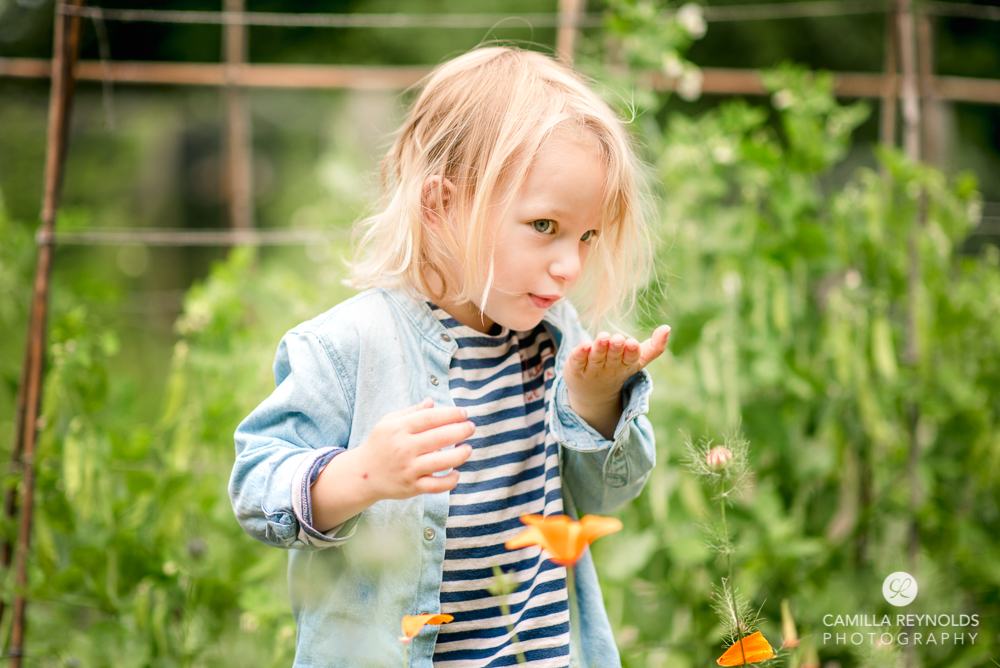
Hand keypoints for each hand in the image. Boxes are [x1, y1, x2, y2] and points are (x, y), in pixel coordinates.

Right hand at [311, 398, 473, 530]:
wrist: (363, 474)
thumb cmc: (380, 444)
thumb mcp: (389, 423)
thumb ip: (411, 412)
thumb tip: (432, 402)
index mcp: (398, 429)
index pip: (430, 418)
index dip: (450, 414)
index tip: (463, 413)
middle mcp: (403, 448)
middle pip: (439, 438)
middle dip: (460, 431)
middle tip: (471, 427)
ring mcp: (408, 469)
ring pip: (441, 462)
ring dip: (460, 455)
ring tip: (468, 449)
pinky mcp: (411, 487)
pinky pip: (436, 486)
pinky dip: (450, 481)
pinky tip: (456, 473)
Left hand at [562, 325, 669, 438]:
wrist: (592, 393)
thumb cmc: (618, 369)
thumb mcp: (638, 360)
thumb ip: (654, 347)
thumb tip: (667, 328)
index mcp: (626, 364)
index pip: (631, 358)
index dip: (631, 352)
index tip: (633, 343)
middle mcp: (609, 367)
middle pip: (613, 357)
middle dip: (616, 348)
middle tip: (617, 339)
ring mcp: (592, 368)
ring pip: (596, 358)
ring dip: (599, 348)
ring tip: (602, 337)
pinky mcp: (575, 368)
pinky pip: (577, 360)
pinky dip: (580, 353)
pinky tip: (583, 344)